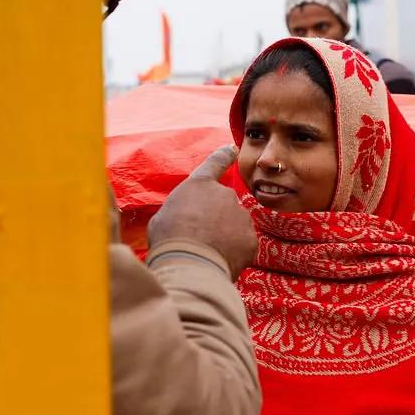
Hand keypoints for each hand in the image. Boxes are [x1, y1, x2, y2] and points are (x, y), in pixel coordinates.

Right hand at [148, 145, 256, 276]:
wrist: (190, 265)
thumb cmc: (169, 240)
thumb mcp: (163, 217)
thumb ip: (180, 210)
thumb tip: (183, 219)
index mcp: (200, 185)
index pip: (215, 163)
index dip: (223, 155)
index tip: (232, 149)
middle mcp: (225, 194)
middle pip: (223, 203)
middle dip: (215, 217)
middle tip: (199, 237)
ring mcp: (241, 215)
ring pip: (235, 224)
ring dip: (225, 235)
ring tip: (207, 252)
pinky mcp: (251, 238)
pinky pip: (243, 243)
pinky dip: (234, 251)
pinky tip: (219, 260)